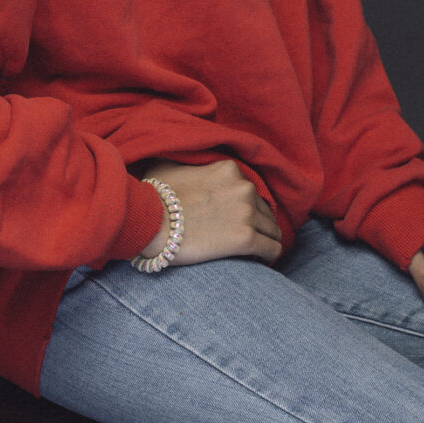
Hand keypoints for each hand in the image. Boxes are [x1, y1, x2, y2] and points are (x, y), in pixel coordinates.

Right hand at [138, 159, 282, 266]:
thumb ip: (185, 160)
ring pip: (273, 231)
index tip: (233, 219)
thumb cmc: (155, 196)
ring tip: (249, 252)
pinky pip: (272, 250)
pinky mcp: (246, 238)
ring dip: (263, 240)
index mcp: (229, 169)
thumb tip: (183, 165)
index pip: (251, 190)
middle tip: (238, 237)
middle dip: (255, 223)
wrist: (151, 222)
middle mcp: (243, 187)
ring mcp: (247, 212)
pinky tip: (257, 262)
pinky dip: (268, 257)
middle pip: (264, 210)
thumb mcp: (170, 165)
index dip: (244, 206)